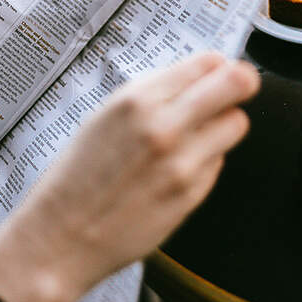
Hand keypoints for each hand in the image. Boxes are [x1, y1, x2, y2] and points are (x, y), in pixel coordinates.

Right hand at [0, 53, 259, 301]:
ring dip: (223, 125)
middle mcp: (164, 127)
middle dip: (241, 83)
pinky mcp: (192, 195)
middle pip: (237, 84)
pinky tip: (176, 169)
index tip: (215, 73)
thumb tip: (199, 77)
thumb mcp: (104, 117)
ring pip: (236, 124)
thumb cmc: (75, 178)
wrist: (60, 238)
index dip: (216, 66)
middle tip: (234, 90)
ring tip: (197, 136)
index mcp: (136, 100)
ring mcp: (183, 163)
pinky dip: (206, 160)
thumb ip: (152, 96)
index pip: (207, 63)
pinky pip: (218, 163)